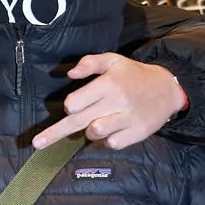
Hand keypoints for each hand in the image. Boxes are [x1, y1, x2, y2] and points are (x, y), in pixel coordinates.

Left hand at [32, 54, 185, 150]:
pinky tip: (117, 128)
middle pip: (78, 122)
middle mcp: (117, 101)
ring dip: (92, 131)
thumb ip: (90, 63)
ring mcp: (128, 118)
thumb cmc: (134, 75)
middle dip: (54, 133)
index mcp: (109, 83)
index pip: (76, 103)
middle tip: (36, 143)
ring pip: (94, 133)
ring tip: (102, 120)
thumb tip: (69, 73)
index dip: (71, 106)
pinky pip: (112, 143)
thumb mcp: (113, 61)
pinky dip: (109, 140)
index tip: (73, 106)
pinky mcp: (137, 133)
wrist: (168, 89)